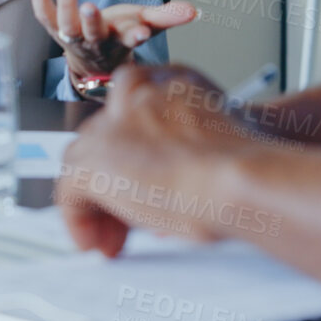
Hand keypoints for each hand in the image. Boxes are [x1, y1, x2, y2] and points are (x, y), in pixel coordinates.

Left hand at [29, 0, 197, 78]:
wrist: (91, 59)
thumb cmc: (118, 36)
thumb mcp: (145, 24)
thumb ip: (167, 16)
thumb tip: (193, 10)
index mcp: (119, 42)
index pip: (129, 41)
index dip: (136, 37)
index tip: (142, 32)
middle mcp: (95, 42)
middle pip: (92, 35)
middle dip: (92, 22)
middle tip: (90, 7)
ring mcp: (72, 37)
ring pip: (65, 26)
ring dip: (65, 5)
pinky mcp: (54, 28)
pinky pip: (44, 15)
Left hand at [55, 63, 265, 255]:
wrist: (245, 177)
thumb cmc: (250, 166)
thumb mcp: (222, 141)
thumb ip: (186, 153)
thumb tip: (160, 192)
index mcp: (171, 80)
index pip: (131, 114)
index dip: (132, 156)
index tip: (139, 182)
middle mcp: (136, 92)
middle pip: (104, 138)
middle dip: (113, 181)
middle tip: (124, 221)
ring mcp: (111, 125)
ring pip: (84, 161)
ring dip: (96, 201)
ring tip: (111, 236)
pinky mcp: (93, 160)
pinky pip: (69, 191)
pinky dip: (78, 219)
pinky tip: (95, 241)